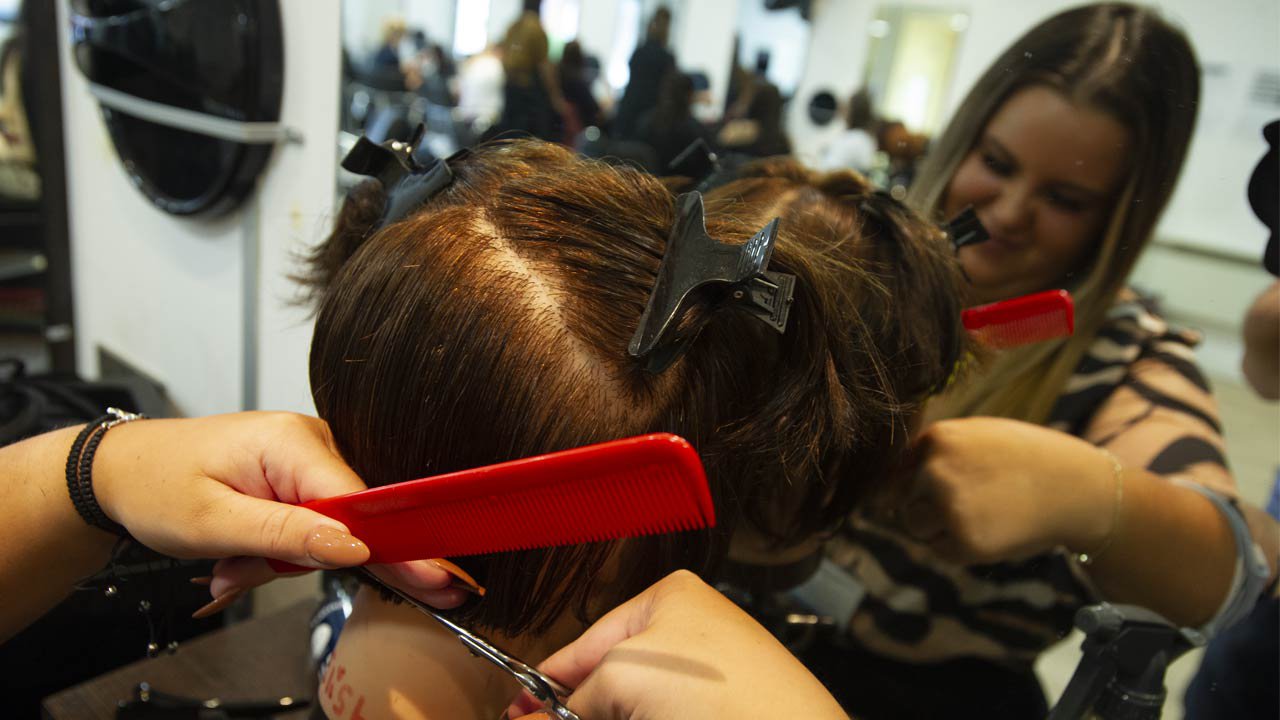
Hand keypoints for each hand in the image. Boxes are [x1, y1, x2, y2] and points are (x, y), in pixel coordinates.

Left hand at [93, 412, 467, 609]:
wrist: (121, 470)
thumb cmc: (156, 484)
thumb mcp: (214, 521)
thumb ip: (287, 535)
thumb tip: (354, 548)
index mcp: (293, 442)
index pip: (363, 501)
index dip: (397, 546)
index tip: (437, 579)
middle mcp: (311, 443)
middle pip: (347, 522)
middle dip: (299, 559)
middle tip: (238, 571)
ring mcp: (308, 460)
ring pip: (327, 532)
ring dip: (278, 559)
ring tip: (227, 563)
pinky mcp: (300, 477)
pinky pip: (311, 526)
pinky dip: (277, 550)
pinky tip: (240, 555)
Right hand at [505, 570, 846, 719]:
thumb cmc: (727, 691)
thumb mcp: (624, 676)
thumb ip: (576, 698)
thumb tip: (533, 719)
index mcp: (670, 599)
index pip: (586, 641)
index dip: (546, 681)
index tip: (517, 712)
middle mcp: (689, 635)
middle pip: (606, 678)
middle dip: (574, 705)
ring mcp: (705, 682)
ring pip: (632, 704)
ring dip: (605, 713)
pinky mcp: (717, 714)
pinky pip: (660, 713)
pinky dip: (637, 718)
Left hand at [892, 417, 1116, 564]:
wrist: (1079, 490)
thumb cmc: (1027, 461)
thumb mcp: (977, 437)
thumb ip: (935, 454)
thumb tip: (883, 489)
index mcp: (938, 437)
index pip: (898, 469)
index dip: (919, 484)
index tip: (951, 485)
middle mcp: (935, 469)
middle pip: (902, 500)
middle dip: (928, 506)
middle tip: (978, 500)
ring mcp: (948, 506)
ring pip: (915, 526)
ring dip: (938, 528)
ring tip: (984, 513)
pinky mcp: (964, 540)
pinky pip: (940, 550)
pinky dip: (959, 548)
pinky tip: (994, 531)